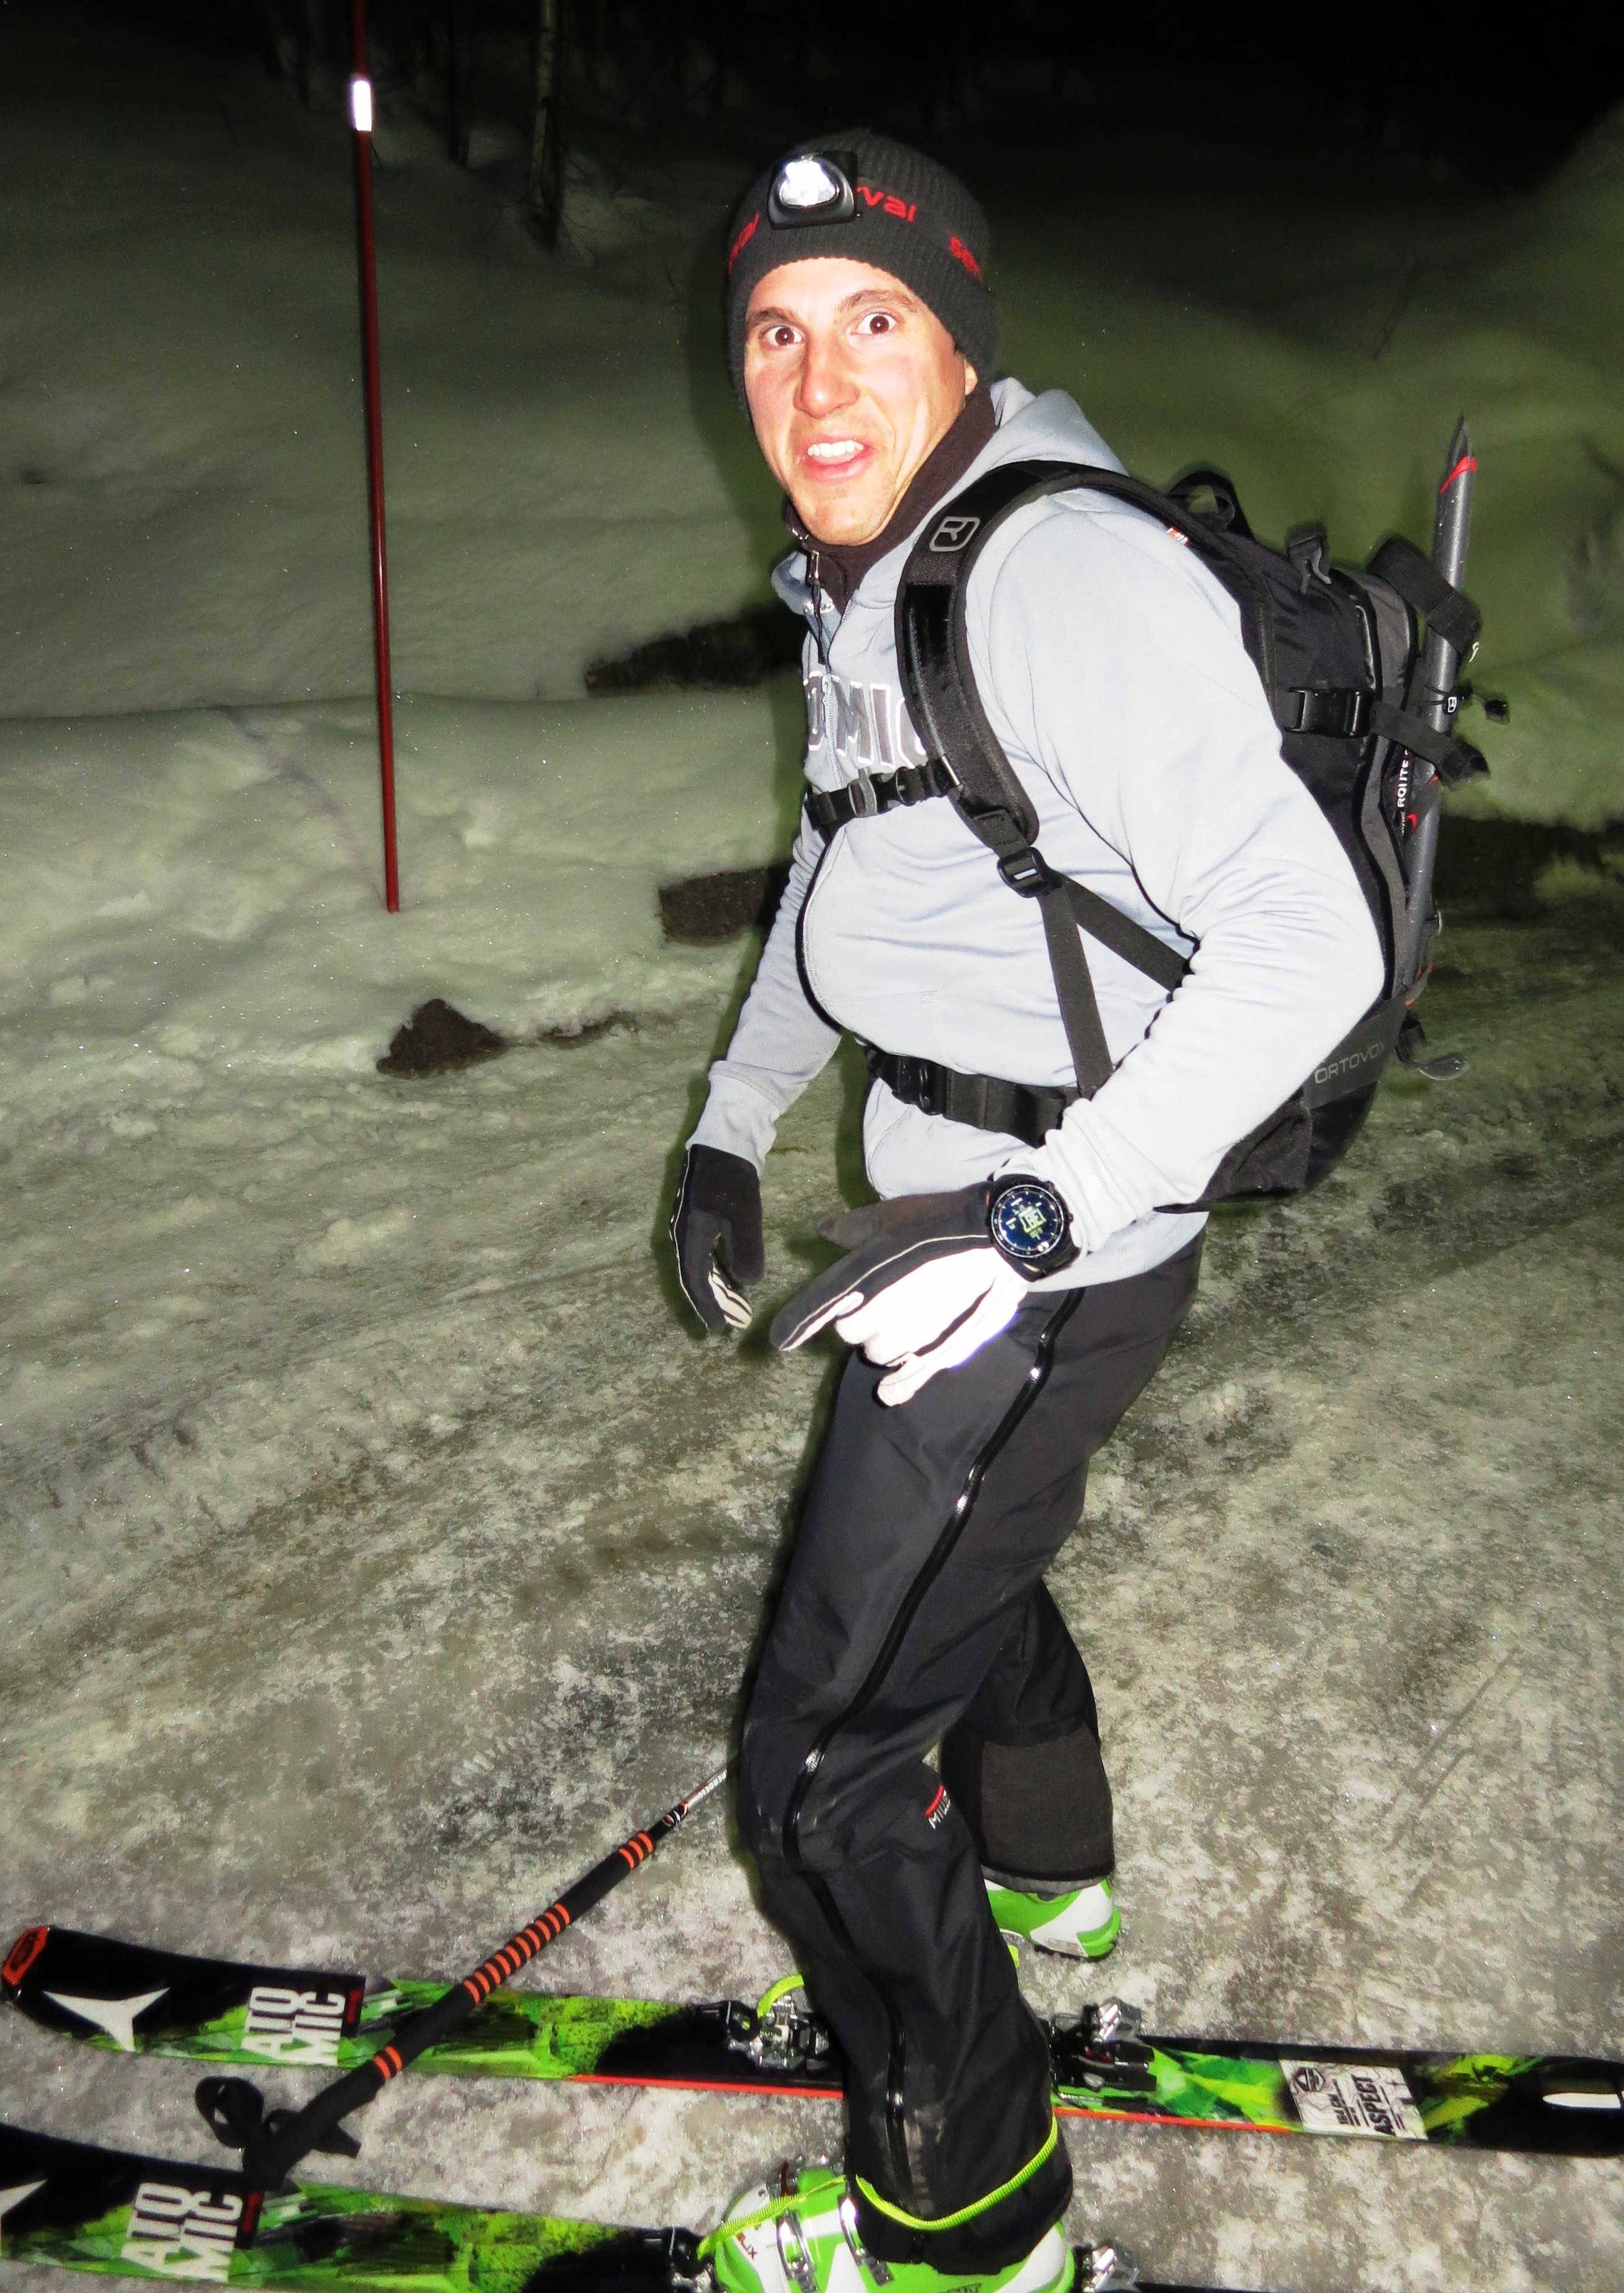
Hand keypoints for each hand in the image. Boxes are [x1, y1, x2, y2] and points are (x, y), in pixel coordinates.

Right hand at [670, 1146, 764, 1331]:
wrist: (725, 1139)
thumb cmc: (733, 1176)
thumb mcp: (744, 1214)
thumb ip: (745, 1249)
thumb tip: (748, 1283)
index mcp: (688, 1235)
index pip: (695, 1281)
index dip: (707, 1307)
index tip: (718, 1329)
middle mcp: (683, 1234)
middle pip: (695, 1277)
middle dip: (713, 1302)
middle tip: (732, 1323)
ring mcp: (691, 1225)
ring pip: (701, 1266)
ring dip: (717, 1287)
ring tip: (737, 1306)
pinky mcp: (702, 1217)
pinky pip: (706, 1253)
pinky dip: (719, 1269)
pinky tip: (735, 1277)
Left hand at [769, 1179, 1076, 1405]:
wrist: (997, 1238)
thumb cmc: (939, 1223)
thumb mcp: (890, 1216)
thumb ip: (851, 1228)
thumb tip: (820, 1228)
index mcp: (860, 1279)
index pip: (816, 1308)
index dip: (795, 1326)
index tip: (779, 1343)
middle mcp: (877, 1314)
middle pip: (850, 1332)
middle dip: (859, 1319)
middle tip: (883, 1297)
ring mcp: (907, 1336)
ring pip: (879, 1353)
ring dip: (884, 1342)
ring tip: (907, 1318)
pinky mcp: (936, 1350)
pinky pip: (908, 1379)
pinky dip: (898, 1388)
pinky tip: (890, 1394)